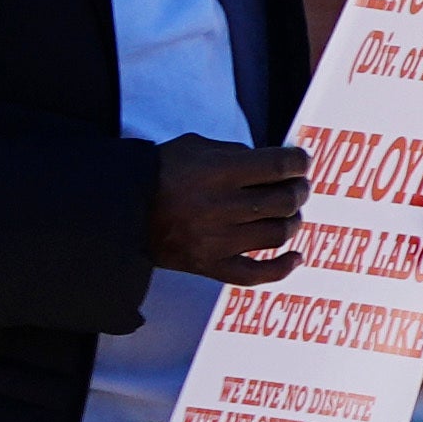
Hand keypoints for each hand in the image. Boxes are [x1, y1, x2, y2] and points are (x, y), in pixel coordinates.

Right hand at [149, 139, 307, 285]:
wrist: (120, 209)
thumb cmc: (161, 173)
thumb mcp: (196, 146)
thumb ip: (236, 152)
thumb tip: (276, 163)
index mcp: (217, 172)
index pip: (278, 165)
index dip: (298, 162)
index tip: (302, 161)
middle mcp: (220, 207)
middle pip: (284, 201)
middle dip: (300, 190)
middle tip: (299, 187)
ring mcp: (216, 240)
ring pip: (277, 234)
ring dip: (293, 222)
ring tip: (290, 214)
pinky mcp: (210, 265)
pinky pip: (256, 274)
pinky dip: (282, 268)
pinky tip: (296, 256)